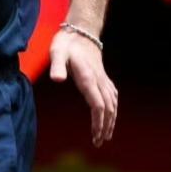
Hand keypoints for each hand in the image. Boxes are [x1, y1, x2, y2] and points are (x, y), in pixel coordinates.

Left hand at [49, 28, 116, 146]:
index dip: (98, 122)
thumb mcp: (57, 52)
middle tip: (99, 141)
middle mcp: (99, 80)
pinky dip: (113, 108)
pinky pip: (113, 95)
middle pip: (108, 108)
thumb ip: (57, 66)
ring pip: (113, 103)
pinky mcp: (103, 76)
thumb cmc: (66, 43)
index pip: (97, 104)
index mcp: (89, 78)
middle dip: (105, 126)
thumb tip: (57, 80)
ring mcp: (103, 78)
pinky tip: (111, 114)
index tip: (96, 136)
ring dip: (111, 120)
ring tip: (106, 135)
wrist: (81, 30)